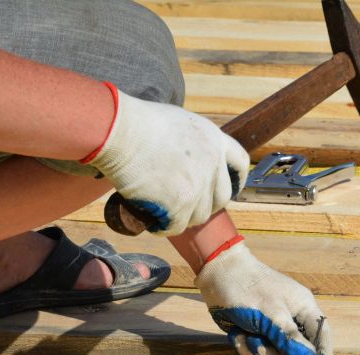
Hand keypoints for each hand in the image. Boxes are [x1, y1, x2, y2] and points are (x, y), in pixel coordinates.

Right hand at [84, 84, 248, 235]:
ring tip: (162, 212)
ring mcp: (198, 185)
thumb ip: (191, 142)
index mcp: (214, 139)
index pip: (239, 163)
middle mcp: (213, 163)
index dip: (236, 179)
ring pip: (199, 215)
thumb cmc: (136, 122)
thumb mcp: (177, 122)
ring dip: (183, 217)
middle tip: (186, 207)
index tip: (231, 189)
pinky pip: (176, 226)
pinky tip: (152, 223)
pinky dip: (163, 227)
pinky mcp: (181, 204)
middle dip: (206, 205)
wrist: (119, 131)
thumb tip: (187, 159)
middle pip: (221, 197)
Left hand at [195, 239, 331, 354]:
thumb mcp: (270, 314)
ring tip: (243, 336)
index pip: (322, 336)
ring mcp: (273, 325)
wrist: (217, 272)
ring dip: (257, 350)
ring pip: (275, 353)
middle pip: (296, 351)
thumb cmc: (247, 288)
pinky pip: (259, 350)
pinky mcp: (257, 330)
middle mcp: (292, 317)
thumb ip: (290, 338)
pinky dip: (246, 346)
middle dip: (275, 354)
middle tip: (259, 350)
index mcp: (303, 307)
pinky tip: (237, 334)